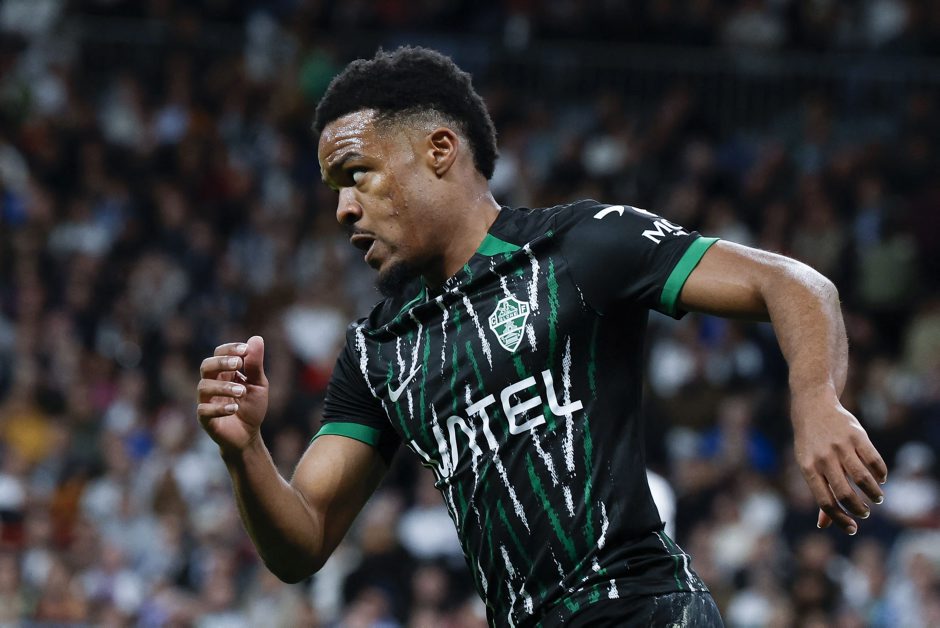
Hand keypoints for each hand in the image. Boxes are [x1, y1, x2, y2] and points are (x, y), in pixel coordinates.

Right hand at [197, 336, 268, 454]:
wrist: (249, 436)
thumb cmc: (252, 407)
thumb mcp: (258, 384)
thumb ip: (255, 364)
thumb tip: (256, 338)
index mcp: (225, 373)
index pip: (219, 353)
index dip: (229, 349)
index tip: (245, 350)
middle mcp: (212, 384)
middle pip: (206, 366)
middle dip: (221, 362)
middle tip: (238, 364)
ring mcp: (207, 401)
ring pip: (204, 387)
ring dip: (224, 386)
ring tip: (242, 391)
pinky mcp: (205, 419)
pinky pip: (204, 410)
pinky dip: (219, 408)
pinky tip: (234, 408)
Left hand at [792, 388, 886, 534]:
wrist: (813, 406)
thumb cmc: (810, 443)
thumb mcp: (808, 464)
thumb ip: (819, 492)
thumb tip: (824, 524)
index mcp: (808, 468)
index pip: (824, 501)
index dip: (839, 519)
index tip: (853, 528)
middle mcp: (823, 458)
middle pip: (844, 493)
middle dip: (859, 509)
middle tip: (865, 512)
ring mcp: (840, 446)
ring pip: (863, 478)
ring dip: (874, 493)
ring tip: (877, 498)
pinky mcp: (857, 435)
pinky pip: (874, 460)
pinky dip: (881, 474)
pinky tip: (880, 479)